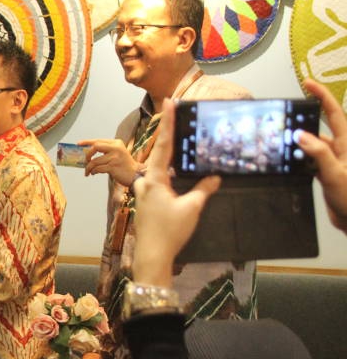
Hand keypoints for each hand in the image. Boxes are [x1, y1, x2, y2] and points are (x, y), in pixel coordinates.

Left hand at [79, 139, 138, 184]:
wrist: (135, 175)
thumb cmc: (123, 165)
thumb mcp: (117, 153)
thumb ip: (106, 150)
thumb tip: (88, 153)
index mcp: (116, 143)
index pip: (98, 140)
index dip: (87, 142)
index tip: (78, 144)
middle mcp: (116, 148)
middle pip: (95, 147)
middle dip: (87, 155)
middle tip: (86, 162)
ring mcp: (114, 157)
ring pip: (94, 161)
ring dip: (88, 168)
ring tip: (88, 172)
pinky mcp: (113, 167)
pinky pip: (97, 169)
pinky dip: (93, 171)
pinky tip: (93, 173)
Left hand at [131, 99, 220, 287]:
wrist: (152, 255)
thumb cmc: (170, 232)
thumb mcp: (191, 208)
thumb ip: (203, 190)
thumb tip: (215, 177)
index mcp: (154, 179)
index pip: (163, 145)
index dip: (167, 123)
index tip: (168, 103)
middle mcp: (145, 183)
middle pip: (160, 154)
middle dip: (170, 137)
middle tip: (177, 115)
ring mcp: (144, 193)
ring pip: (159, 169)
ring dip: (171, 158)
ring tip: (184, 142)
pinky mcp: (146, 202)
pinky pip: (159, 181)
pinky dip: (169, 174)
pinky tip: (179, 173)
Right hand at [298, 79, 346, 233]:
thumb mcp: (335, 174)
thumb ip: (319, 154)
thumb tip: (301, 135)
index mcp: (346, 144)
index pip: (333, 114)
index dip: (322, 97)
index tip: (308, 84)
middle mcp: (340, 149)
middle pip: (321, 127)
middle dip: (306, 118)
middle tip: (288, 113)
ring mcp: (333, 161)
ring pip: (314, 145)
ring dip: (300, 142)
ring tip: (282, 139)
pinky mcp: (327, 173)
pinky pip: (311, 160)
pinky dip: (301, 158)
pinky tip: (290, 159)